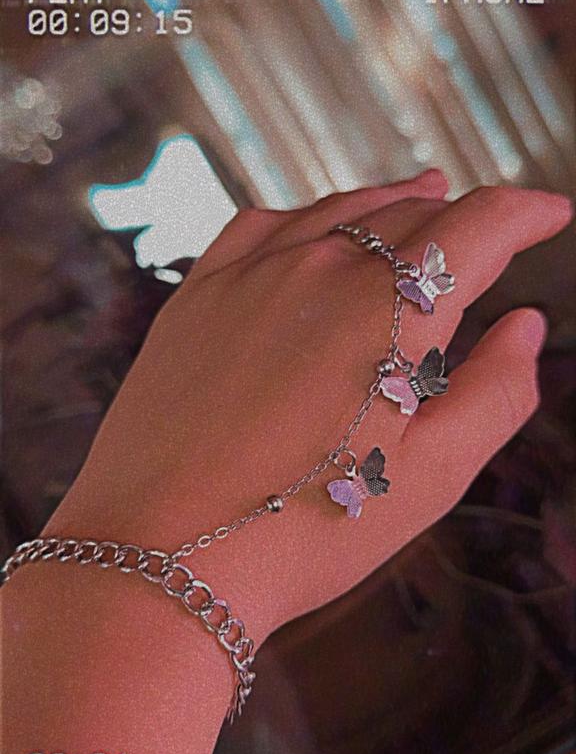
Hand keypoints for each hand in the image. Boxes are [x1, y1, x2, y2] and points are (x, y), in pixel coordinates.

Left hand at [46, 169, 572, 640]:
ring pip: (339, 211)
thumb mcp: (430, 479)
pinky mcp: (198, 294)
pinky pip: (262, 226)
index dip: (524, 213)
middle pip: (410, 215)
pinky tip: (315, 227)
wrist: (162, 554)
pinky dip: (308, 216)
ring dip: (391, 205)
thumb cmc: (306, 530)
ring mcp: (251, 274)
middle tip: (488, 232)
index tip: (549, 214)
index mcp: (392, 310)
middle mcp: (322, 268)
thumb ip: (495, 393)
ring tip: (421, 199)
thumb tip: (525, 326)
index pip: (476, 227)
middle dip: (461, 219)